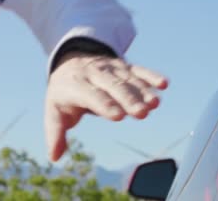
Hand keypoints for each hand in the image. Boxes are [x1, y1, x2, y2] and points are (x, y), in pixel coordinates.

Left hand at [45, 52, 167, 161]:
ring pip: (128, 79)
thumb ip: (55, 133)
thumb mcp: (54, 110)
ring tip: (155, 104)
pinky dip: (151, 76)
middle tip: (142, 113)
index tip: (118, 116)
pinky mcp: (124, 66)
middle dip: (128, 99)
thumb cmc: (64, 92)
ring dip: (143, 91)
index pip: (91, 96)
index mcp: (76, 85)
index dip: (104, 104)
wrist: (71, 59)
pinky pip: (139, 70)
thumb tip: (54, 157)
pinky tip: (164, 85)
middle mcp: (95, 74)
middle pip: (113, 86)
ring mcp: (111, 68)